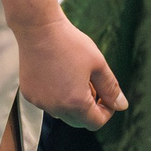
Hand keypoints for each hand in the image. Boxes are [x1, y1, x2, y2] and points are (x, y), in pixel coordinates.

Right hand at [18, 15, 125, 130]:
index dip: (106, 111)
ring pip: (62, 112)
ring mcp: (40, 102)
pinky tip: (58, 74)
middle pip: (79, 121)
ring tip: (75, 77)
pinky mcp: (29, 94)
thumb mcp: (98, 64)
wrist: (38, 28)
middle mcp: (56, 108)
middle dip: (90, 108)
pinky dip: (56, 95)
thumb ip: (111, 88)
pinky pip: (48, 103)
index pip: (96, 122)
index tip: (106, 95)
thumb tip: (122, 106)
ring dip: (72, 103)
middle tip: (92, 85)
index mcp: (76, 103)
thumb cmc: (70, 43)